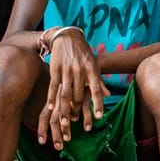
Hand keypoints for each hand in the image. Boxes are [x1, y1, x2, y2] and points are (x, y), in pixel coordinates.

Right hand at [38, 30, 109, 148]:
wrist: (67, 37)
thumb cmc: (83, 53)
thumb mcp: (94, 65)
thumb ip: (100, 81)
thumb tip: (109, 95)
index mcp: (92, 70)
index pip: (97, 90)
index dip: (98, 103)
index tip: (99, 117)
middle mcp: (80, 71)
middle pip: (78, 96)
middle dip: (77, 111)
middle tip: (75, 123)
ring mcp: (67, 70)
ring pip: (65, 94)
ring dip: (64, 109)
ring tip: (64, 123)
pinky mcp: (55, 70)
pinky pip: (53, 87)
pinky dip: (51, 98)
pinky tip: (51, 109)